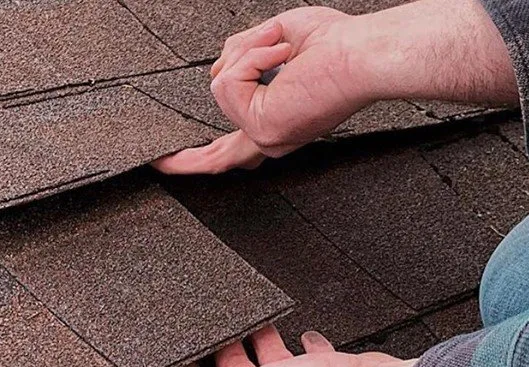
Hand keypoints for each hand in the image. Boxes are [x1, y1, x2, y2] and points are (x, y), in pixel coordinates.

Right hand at [153, 0, 515, 174]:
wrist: (365, 54)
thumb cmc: (341, 44)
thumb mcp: (279, 39)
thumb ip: (243, 57)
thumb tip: (219, 69)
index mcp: (284, 119)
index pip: (242, 145)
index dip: (210, 154)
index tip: (189, 162)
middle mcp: (275, 135)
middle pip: (223, 156)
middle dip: (190, 161)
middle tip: (164, 165)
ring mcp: (266, 135)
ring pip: (220, 87)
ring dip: (249, 53)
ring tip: (283, 50)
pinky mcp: (260, 126)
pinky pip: (227, 82)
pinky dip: (251, 57)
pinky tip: (280, 57)